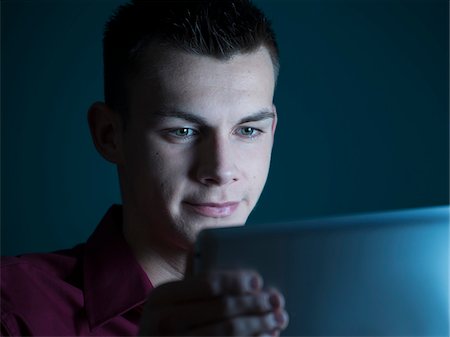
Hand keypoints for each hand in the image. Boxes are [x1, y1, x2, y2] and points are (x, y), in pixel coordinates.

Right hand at [138, 270, 288, 335]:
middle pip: (223, 309)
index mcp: (163, 296)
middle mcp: (164, 322)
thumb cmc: (168, 321)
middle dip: (256, 304)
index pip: (208, 284)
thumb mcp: (171, 299)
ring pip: (229, 333)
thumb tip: (202, 246)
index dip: (237, 281)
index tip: (258, 281)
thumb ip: (191, 278)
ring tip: (278, 320)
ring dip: (260, 325)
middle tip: (277, 300)